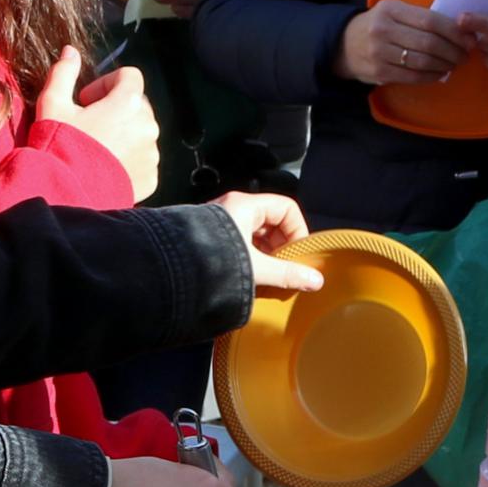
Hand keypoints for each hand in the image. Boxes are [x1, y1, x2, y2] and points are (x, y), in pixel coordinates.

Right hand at [40, 46, 161, 202]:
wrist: (66, 194)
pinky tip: (104, 168)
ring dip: (123, 135)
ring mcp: (152, 153)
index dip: (106, 83)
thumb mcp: (52, 104)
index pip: (129, 76)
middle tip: (88, 126)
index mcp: (128, 102)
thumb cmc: (60, 145)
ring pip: (141, 133)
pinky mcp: (151, 177)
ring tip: (95, 150)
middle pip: (137, 105)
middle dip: (115, 110)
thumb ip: (63, 73)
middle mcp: (148, 125)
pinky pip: (142, 160)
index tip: (85, 100)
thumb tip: (70, 51)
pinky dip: (128, 160)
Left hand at [210, 190, 324, 295]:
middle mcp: (232, 208)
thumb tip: (316, 281)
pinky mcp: (210, 237)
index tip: (298, 254)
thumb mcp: (257, 268)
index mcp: (245, 206)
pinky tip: (249, 277)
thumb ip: (288, 274)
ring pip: (254, 233)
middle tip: (284, 268)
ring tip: (267, 276)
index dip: (297, 230)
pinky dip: (250, 257)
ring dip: (266, 254)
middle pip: (271, 221)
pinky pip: (239, 242)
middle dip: (281, 245)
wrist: (171, 271)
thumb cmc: (213, 261)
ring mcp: (220, 222)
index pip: (286, 208)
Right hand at [337, 0, 466, 90]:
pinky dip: (431, 76)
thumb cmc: (378, 26)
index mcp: (391, 9)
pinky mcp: (379, 72)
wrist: (343, 45)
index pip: (430, 20)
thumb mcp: (394, 12)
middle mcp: (383, 30)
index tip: (469, 39)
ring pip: (422, 61)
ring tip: (454, 64)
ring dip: (444, 65)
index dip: (454, 32)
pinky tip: (439, 73)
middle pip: (428, 43)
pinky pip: (413, 76)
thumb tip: (459, 30)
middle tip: (465, 55)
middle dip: (453, 51)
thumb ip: (420, 18)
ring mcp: (379, 52)